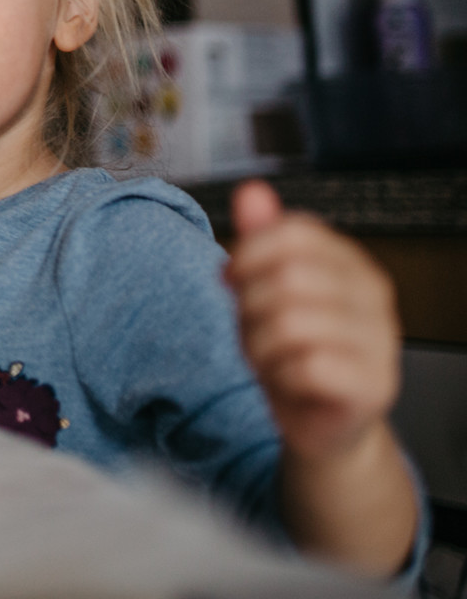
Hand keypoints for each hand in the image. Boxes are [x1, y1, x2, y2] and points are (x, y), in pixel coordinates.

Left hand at [225, 180, 400, 458]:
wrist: (322, 422)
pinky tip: (288, 382)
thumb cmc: (292, 351)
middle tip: (253, 329)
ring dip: (260, 345)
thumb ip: (261, 241)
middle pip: (289, 276)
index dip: (248, 253)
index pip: (294, 232)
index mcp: (351, 264)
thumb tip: (251, 190)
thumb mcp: (265, 290)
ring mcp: (381, 342)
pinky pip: (307, 367)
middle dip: (250, 306)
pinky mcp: (374, 386)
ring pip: (292, 322)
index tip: (231, 279)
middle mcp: (374, 296)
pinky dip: (279, 376)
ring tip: (268, 358)